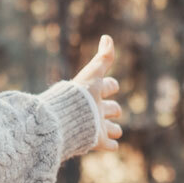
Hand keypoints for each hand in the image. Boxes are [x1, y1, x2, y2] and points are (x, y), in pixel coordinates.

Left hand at [72, 34, 121, 151]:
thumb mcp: (93, 74)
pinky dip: (111, 145)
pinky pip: (107, 145)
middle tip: (115, 110)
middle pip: (109, 109)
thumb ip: (103, 58)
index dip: (110, 85)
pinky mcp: (97, 140)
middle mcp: (95, 109)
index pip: (106, 87)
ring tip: (115, 131)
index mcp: (93, 93)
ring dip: (113, 129)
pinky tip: (113, 145)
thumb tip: (107, 37)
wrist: (68, 119)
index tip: (111, 85)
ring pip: (109, 128)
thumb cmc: (80, 95)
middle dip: (113, 109)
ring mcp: (96, 126)